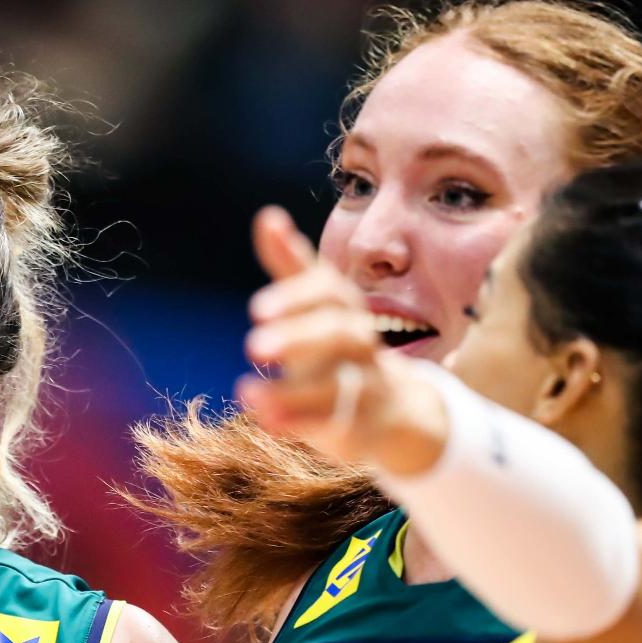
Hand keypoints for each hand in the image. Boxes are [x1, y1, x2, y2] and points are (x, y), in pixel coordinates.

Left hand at [236, 206, 444, 472]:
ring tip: (247, 394)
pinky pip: (335, 424)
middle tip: (252, 345)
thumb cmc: (339, 347)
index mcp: (345, 310)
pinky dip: (300, 422)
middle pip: (340, 334)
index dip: (297, 297)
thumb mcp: (316, 305)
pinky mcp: (357, 426)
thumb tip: (267, 216)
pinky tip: (263, 418)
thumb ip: (291, 264)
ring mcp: (363, 387)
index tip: (256, 309)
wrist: (394, 409)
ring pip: (339, 385)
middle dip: (298, 338)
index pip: (330, 292)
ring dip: (293, 391)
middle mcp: (359, 345)